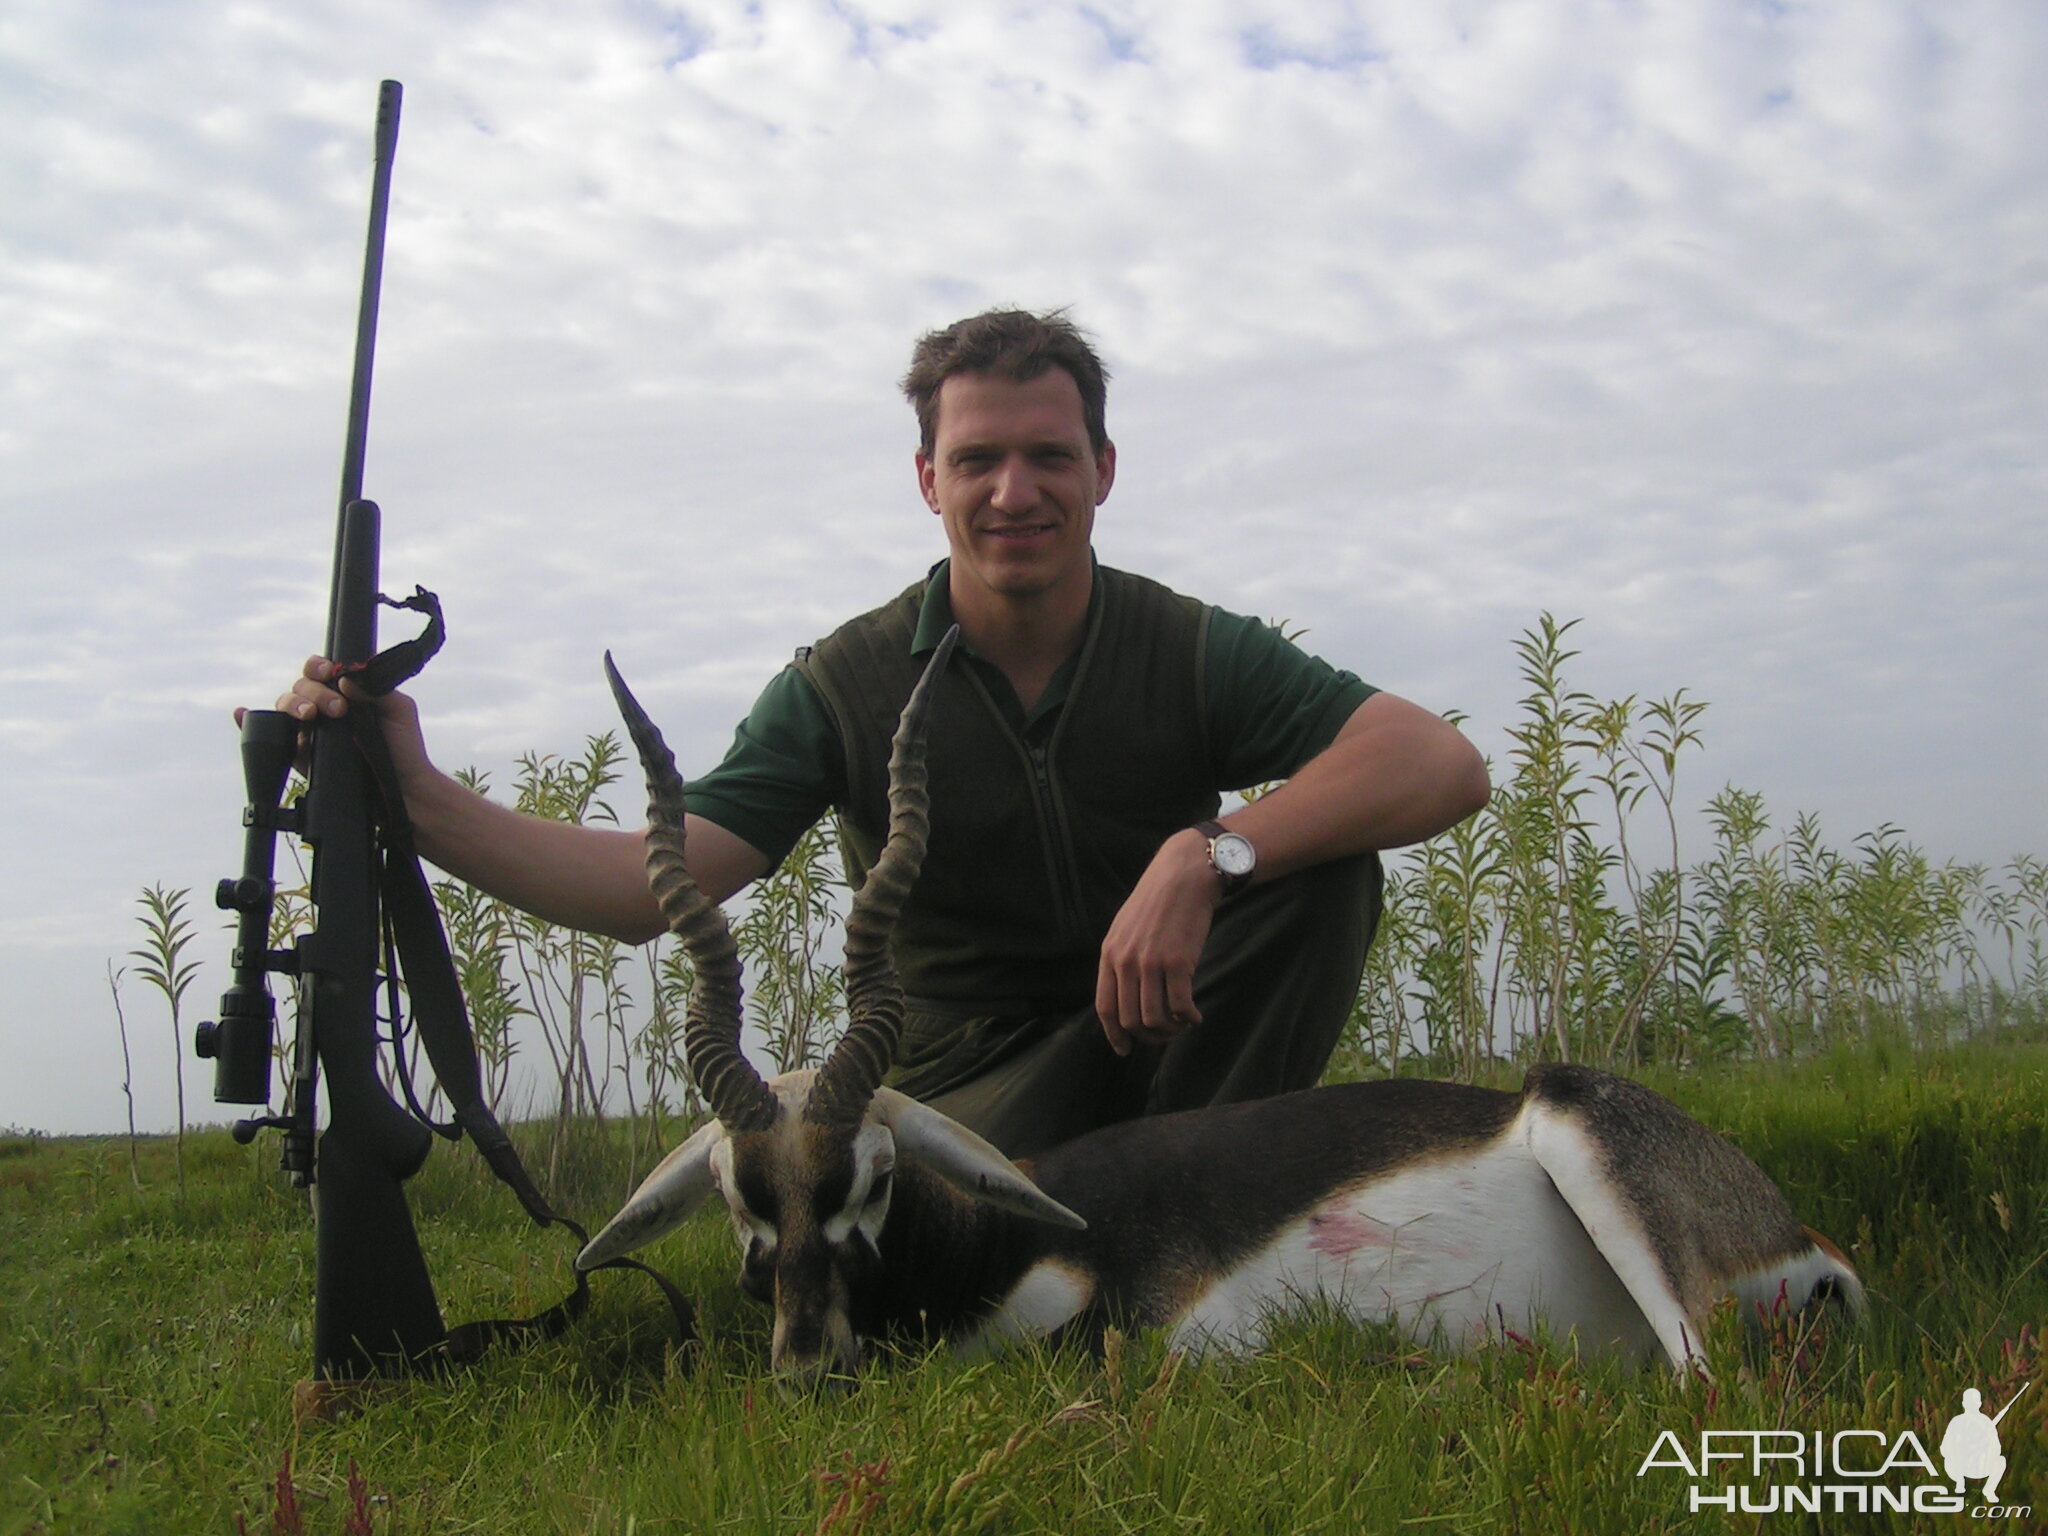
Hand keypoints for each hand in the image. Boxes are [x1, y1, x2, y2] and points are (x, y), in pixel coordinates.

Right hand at [233, 656, 430, 785]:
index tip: (330, 672)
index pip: (322, 671)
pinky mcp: (299, 754)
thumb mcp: (399, 710)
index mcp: (345, 693)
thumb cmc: (403, 747)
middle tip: (338, 710)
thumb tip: (344, 677)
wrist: (401, 789)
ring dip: (292, 704)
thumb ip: (376, 688)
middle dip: (314, 692)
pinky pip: (268, 736)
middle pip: (302, 686)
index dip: (320, 666)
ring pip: (285, 705)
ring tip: (308, 715)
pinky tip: (241, 714)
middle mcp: (323, 708)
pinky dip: (247, 723)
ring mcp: (309, 730)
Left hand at [1093, 828, 1222, 1056]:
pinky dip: (1188, 1019)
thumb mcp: (1126, 928)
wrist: (1184, 876)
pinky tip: (1194, 1016)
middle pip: (1130, 1018)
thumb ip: (1121, 959)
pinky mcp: (1178, 963)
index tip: (1125, 1049)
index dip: (1114, 1035)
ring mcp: (1151, 963)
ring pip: (1155, 1018)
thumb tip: (1126, 996)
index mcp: (1109, 954)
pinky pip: (1179, 1007)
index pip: (1105, 1007)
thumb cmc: (1158, 902)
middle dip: (1148, 1036)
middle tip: (1164, 1036)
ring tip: (1182, 1025)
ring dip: (1170, 1031)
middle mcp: (1126, 962)